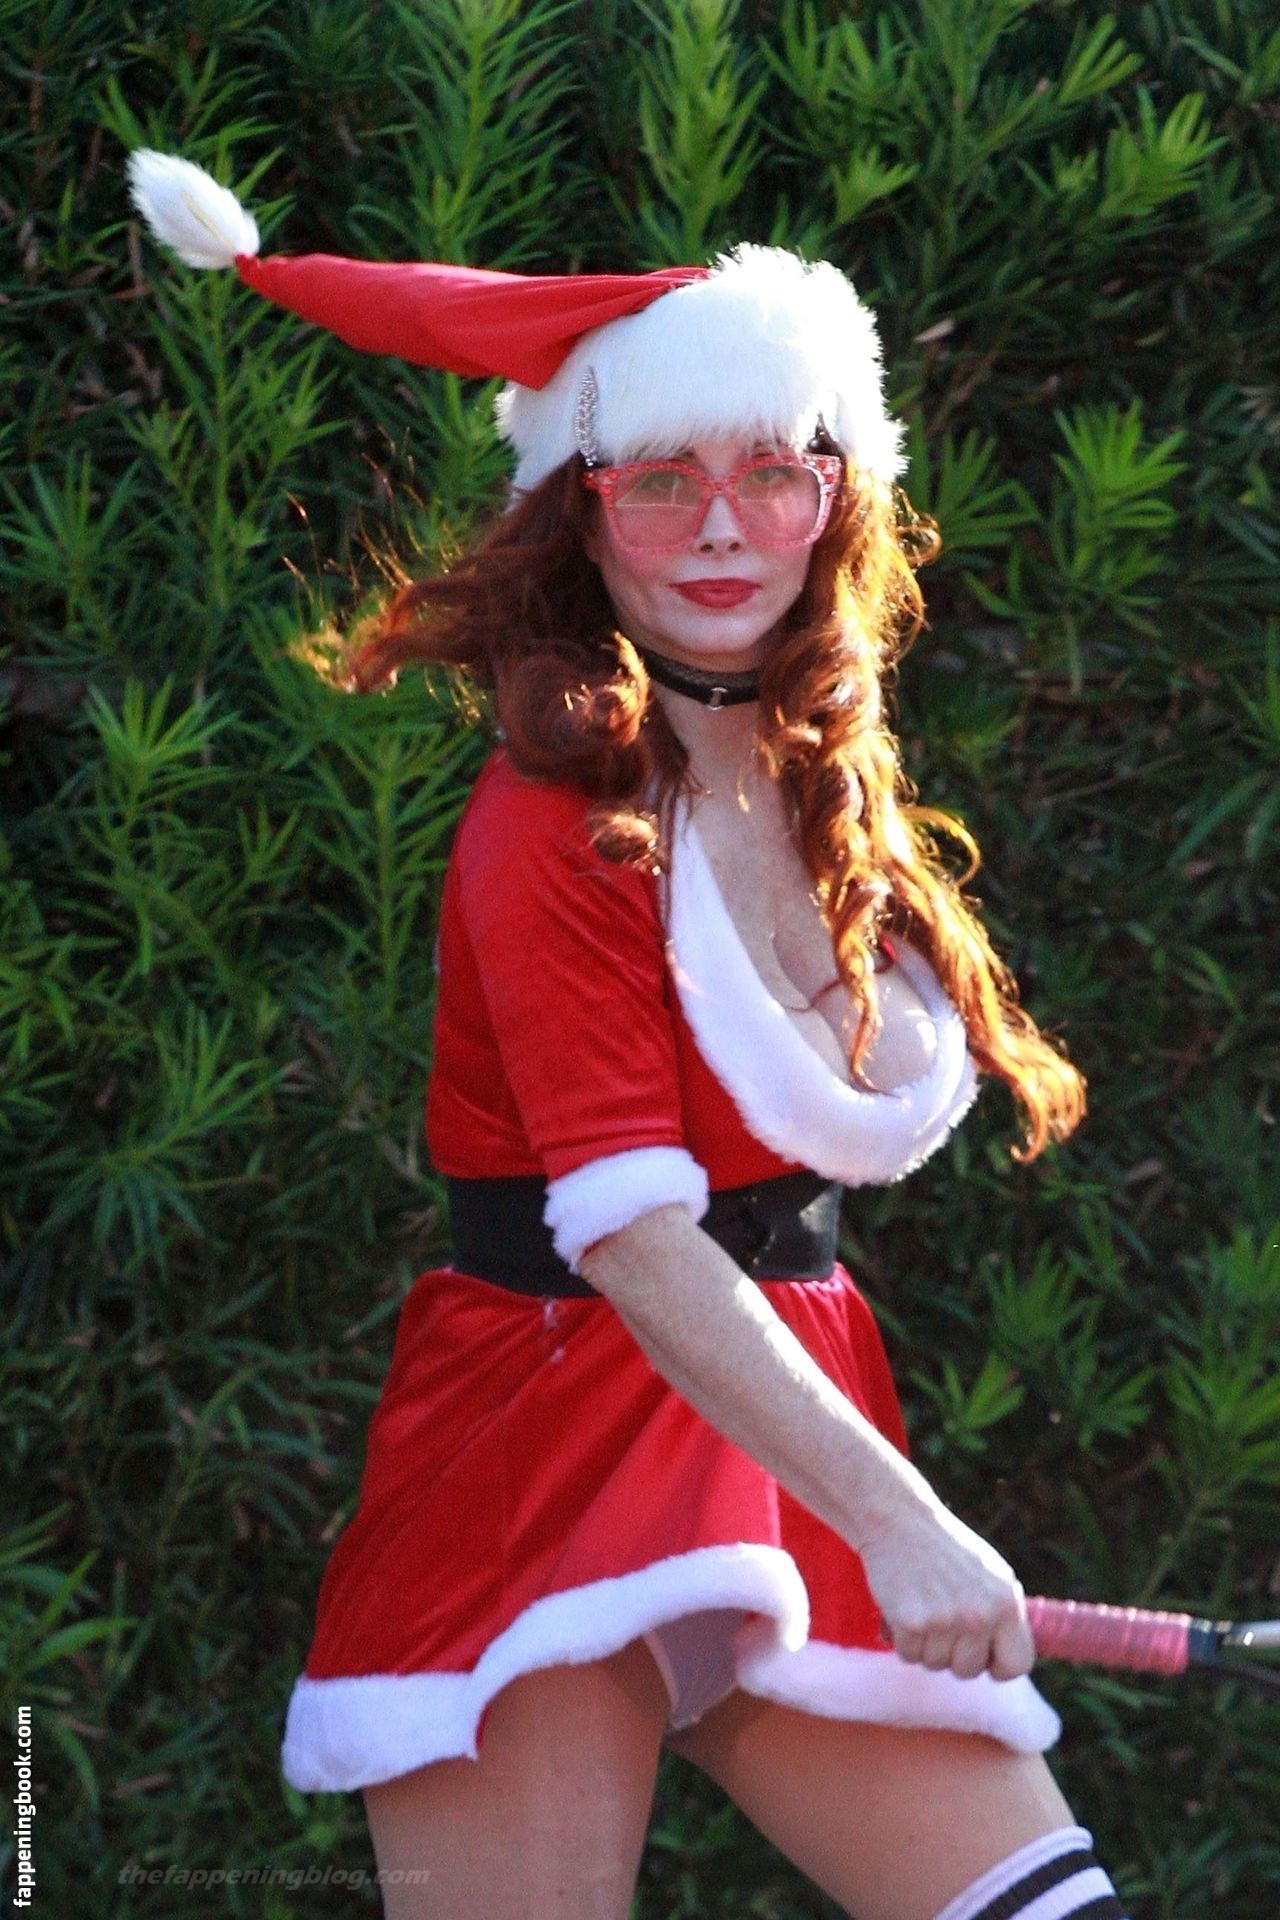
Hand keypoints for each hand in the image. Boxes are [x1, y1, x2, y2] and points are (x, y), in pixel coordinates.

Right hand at [855, 1491, 1035, 1681]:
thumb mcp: (991, 1575)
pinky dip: (903, 1639)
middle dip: (953, 1653)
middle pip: (969, 1670)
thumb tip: (1009, 1656)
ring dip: (926, 1645)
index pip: (1017, 1664)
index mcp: (1006, 1602)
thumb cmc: (945, 1549)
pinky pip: (909, 1656)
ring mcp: (945, 1620)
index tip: (982, 1655)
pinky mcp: (912, 1622)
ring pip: (936, 1665)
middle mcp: (980, 1614)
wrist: (900, 1519)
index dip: (997, 1665)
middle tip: (941, 1618)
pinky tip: (904, 1608)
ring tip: (923, 1606)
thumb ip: (1002, 1614)